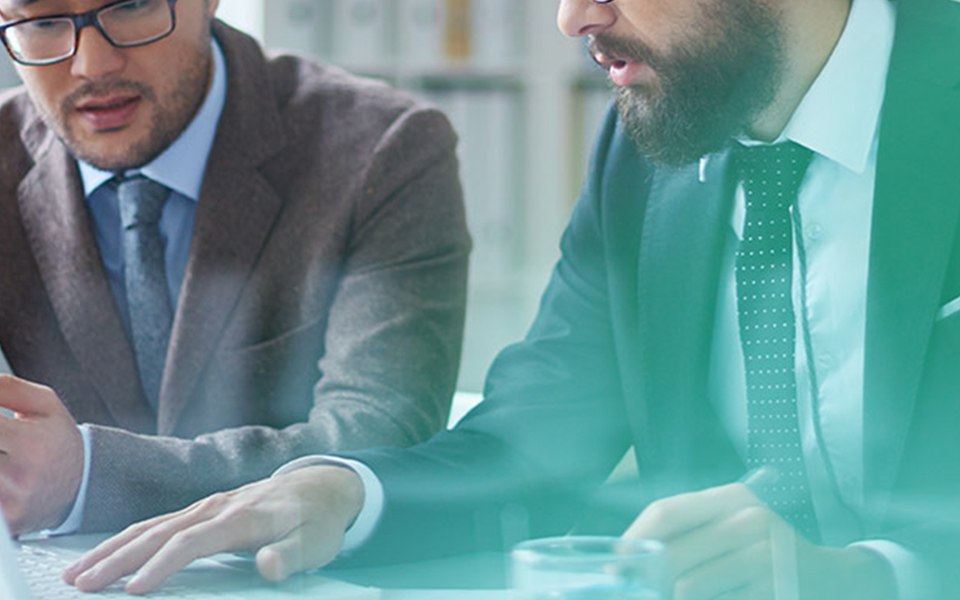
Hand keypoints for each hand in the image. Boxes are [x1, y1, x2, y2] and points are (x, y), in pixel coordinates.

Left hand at [0, 375, 82, 533]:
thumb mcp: (45, 405)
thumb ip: (7, 388)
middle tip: (3, 443)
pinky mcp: (6, 524)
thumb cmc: (58, 441)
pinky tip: (5, 474)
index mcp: (29, 443)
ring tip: (4, 453)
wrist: (82, 485)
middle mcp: (20, 476)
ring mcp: (10, 504)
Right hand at [63, 464, 363, 594]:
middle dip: (118, 558)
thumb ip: (291, 555)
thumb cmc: (317, 521)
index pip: (193, 541)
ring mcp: (206, 506)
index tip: (135, 589)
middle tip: (81, 583)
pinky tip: (106, 554)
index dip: (162, 565)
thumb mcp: (316, 543)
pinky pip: (157, 523)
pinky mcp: (201, 510)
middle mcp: (217, 507)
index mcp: (242, 517)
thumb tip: (269, 565)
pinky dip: (127, 539)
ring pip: (151, 525)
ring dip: (112, 548)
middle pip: (159, 532)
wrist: (321, 486)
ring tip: (78, 572)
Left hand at [625, 483, 897, 599]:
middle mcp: (750, 520)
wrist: (831, 580)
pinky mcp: (775, 588)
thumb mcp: (731, 530)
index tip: (615, 564)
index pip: (665, 512)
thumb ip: (687, 537)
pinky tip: (723, 597)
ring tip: (685, 595)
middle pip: (672, 554)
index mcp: (733, 498)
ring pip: (687, 587)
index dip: (633, 540)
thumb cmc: (764, 554)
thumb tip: (627, 558)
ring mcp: (766, 556)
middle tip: (640, 590)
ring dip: (677, 598)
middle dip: (648, 580)